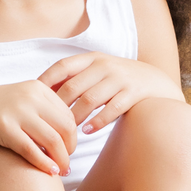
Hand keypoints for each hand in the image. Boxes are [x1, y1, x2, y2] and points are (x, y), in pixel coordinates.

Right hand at [0, 80, 77, 176]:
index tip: (68, 151)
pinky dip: (44, 163)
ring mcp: (17, 111)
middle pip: (66, 128)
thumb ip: (44, 109)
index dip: (73, 137)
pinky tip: (49, 173)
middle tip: (67, 164)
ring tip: (61, 171)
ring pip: (53, 140)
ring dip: (61, 160)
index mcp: (38, 88)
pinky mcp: (3, 127)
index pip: (69, 115)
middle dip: (70, 150)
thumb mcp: (21, 100)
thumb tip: (72, 131)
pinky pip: (32, 150)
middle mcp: (30, 96)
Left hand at [38, 54, 184, 134]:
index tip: (32, 98)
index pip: (62, 67)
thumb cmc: (118, 82)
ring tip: (66, 131)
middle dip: (57, 107)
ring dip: (74, 118)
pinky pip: (112, 109)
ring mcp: (120, 78)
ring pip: (90, 100)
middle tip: (47, 124)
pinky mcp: (134, 93)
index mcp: (92, 59)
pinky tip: (87, 131)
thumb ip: (75, 79)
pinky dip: (97, 121)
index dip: (45, 82)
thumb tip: (40, 93)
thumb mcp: (98, 73)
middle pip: (72, 87)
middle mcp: (105, 66)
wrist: (158, 84)